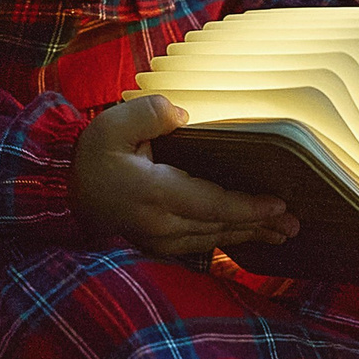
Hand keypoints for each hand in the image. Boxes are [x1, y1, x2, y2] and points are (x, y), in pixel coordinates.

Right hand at [71, 96, 299, 259]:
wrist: (63, 190)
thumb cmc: (91, 155)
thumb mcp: (112, 124)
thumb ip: (149, 114)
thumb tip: (182, 113)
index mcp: (154, 193)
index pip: (210, 204)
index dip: (246, 207)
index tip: (278, 204)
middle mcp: (160, 224)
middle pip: (219, 226)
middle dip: (259, 225)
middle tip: (296, 223)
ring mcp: (158, 239)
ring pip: (213, 239)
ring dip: (248, 235)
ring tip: (282, 233)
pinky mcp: (157, 244)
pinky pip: (200, 245)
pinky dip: (226, 239)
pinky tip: (246, 236)